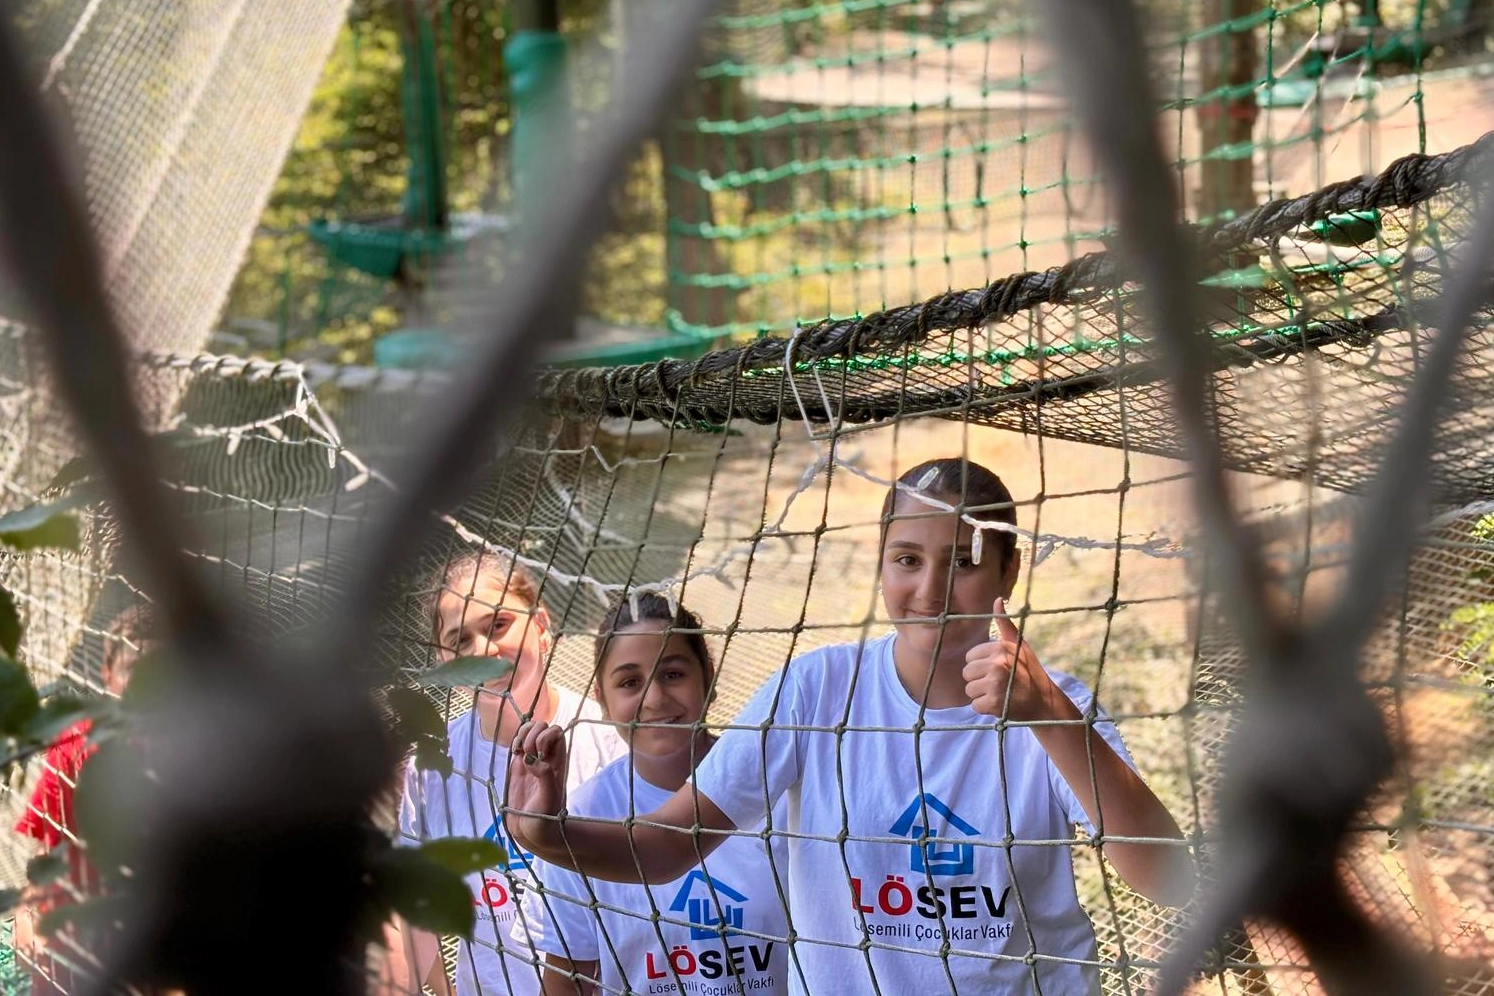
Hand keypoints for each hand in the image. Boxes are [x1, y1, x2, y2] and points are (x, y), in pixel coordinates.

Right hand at [504, 720, 567, 856]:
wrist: (531, 831)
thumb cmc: (544, 819)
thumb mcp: (548, 799)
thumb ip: (545, 777)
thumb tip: (533, 759)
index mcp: (558, 763)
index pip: (557, 733)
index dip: (546, 737)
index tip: (539, 755)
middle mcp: (546, 758)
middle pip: (543, 728)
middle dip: (533, 734)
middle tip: (527, 753)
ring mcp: (532, 760)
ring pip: (530, 732)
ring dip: (523, 734)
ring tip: (519, 751)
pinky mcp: (518, 766)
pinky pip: (518, 743)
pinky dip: (515, 742)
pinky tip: (513, 753)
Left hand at [962, 597, 1060, 720]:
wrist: (1045, 702)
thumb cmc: (1030, 672)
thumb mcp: (1020, 645)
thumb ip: (1005, 624)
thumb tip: (997, 600)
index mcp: (1000, 647)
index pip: (970, 657)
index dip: (981, 665)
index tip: (998, 670)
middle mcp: (997, 663)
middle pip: (967, 673)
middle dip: (979, 680)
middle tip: (998, 683)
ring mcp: (995, 683)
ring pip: (969, 690)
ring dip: (982, 695)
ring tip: (1000, 693)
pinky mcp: (994, 702)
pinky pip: (975, 705)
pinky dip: (985, 708)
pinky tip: (1000, 704)